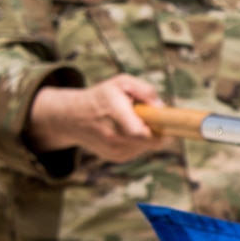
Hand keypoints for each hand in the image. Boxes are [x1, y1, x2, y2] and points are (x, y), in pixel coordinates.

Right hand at [24, 75, 166, 162]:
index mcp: (116, 116)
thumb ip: (145, 90)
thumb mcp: (122, 83)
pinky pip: (137, 150)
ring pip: (145, 147)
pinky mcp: (115, 157)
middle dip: (156, 131)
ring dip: (146, 136)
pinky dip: (138, 141)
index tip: (166, 122)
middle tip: (149, 118)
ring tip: (132, 121)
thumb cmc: (102, 96)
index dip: (160, 131)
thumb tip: (162, 107)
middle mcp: (114, 138)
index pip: (143, 134)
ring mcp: (114, 151)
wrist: (73, 117)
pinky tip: (126, 130)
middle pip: (150, 143)